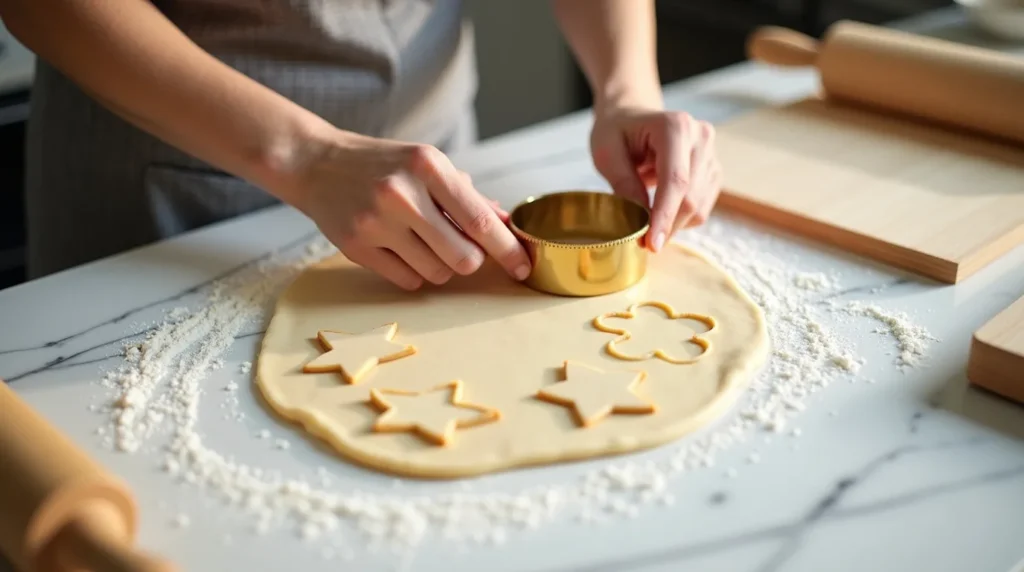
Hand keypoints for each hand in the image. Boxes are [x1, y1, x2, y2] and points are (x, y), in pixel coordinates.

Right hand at [287, 130, 530, 289]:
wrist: (318, 164)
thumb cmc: (384, 165)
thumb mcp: (427, 165)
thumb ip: (467, 196)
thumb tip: (507, 225)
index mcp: (427, 165)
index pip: (479, 220)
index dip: (507, 249)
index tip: (524, 266)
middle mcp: (402, 193)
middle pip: (463, 257)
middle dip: (471, 261)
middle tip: (462, 250)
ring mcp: (376, 222)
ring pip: (436, 273)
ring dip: (440, 266)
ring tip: (423, 242)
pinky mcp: (356, 247)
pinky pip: (407, 281)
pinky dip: (414, 273)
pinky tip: (401, 249)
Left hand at [589, 106, 721, 251]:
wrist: (631, 116)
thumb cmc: (616, 131)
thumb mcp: (606, 153)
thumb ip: (624, 184)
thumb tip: (642, 219)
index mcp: (674, 126)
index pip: (676, 180)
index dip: (665, 216)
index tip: (652, 244)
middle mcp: (700, 137)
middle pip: (691, 197)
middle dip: (667, 226)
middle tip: (642, 243)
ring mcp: (711, 154)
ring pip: (699, 207)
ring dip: (673, 225)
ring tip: (646, 221)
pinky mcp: (713, 171)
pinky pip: (702, 207)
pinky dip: (681, 218)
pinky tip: (661, 208)